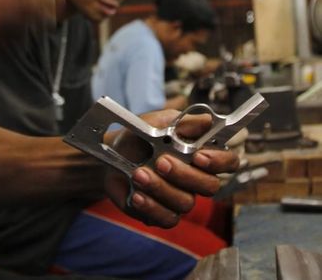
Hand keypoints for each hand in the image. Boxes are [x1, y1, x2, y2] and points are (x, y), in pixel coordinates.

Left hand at [104, 109, 239, 227]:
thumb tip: (210, 121)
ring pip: (186, 202)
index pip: (227, 162)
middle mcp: (194, 178)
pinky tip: (137, 195)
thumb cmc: (138, 136)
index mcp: (199, 154)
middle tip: (161, 162)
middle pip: (210, 186)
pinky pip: (167, 218)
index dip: (219, 162)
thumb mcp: (158, 122)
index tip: (198, 156)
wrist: (110, 153)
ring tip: (139, 173)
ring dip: (161, 187)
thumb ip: (184, 122)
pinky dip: (151, 206)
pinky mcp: (162, 213)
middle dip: (185, 174)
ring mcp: (179, 198)